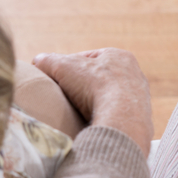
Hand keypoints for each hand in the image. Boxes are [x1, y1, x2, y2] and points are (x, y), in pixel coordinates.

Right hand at [33, 48, 152, 155]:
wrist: (121, 117)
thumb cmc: (94, 85)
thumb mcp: (62, 66)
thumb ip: (47, 61)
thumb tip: (37, 60)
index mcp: (118, 56)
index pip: (86, 58)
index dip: (67, 67)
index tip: (55, 77)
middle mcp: (133, 74)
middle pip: (98, 78)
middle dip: (81, 86)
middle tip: (64, 95)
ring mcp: (139, 97)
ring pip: (108, 97)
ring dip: (93, 102)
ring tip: (76, 111)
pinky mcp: (139, 117)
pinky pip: (115, 114)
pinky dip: (103, 116)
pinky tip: (91, 122)